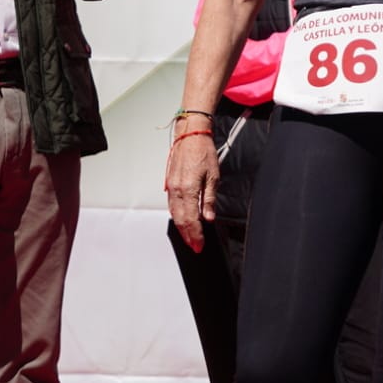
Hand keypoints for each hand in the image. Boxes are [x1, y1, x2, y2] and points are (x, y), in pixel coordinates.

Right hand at [164, 129, 219, 252]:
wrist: (190, 135)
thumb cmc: (202, 151)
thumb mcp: (213, 176)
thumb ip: (209, 200)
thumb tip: (208, 217)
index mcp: (188, 189)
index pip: (191, 219)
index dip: (195, 234)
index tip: (199, 244)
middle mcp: (177, 190)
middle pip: (180, 220)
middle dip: (187, 235)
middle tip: (194, 246)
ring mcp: (171, 187)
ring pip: (174, 214)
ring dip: (181, 228)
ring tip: (188, 238)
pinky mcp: (169, 184)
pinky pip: (171, 205)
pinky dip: (176, 216)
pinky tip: (181, 220)